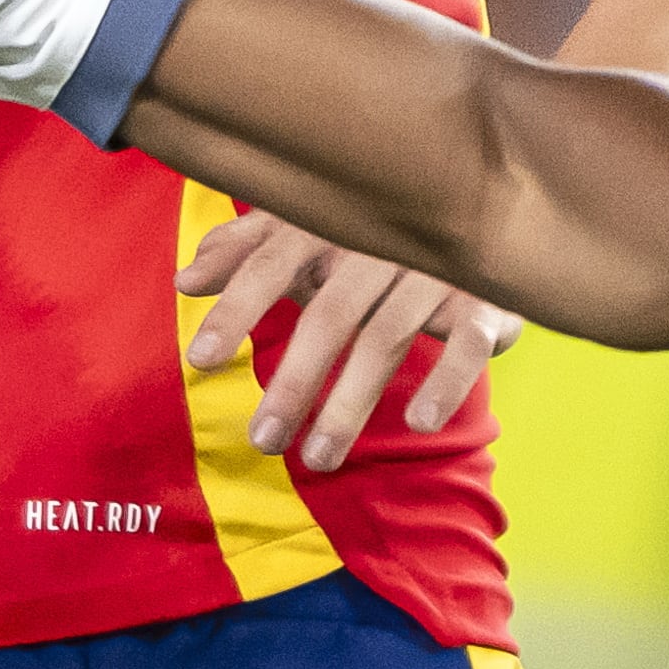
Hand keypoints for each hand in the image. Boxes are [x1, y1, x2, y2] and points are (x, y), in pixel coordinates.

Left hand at [173, 211, 523, 472]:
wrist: (478, 209)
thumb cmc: (370, 234)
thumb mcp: (307, 234)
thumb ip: (245, 253)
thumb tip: (185, 280)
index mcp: (328, 223)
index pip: (271, 263)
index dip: (235, 309)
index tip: (199, 360)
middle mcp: (379, 241)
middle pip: (329, 314)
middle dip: (293, 382)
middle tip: (262, 442)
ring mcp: (433, 268)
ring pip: (387, 337)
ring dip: (351, 403)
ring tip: (318, 459)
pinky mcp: (483, 298)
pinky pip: (466, 342)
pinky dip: (445, 381)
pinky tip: (419, 423)